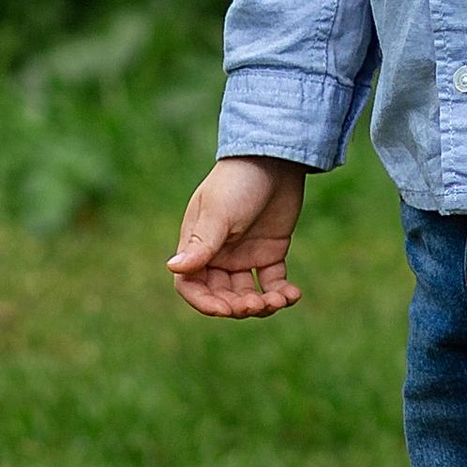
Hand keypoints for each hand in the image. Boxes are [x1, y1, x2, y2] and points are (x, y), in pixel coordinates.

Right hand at [168, 155, 306, 317]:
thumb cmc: (239, 181)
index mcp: (198, 246)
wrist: (276, 157)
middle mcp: (219, 255)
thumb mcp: (219, 213)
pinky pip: (272, 282)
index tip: (225, 309)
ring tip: (278, 300)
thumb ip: (201, 244)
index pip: (191, 285)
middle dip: (238, 306)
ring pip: (247, 294)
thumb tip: (173, 268)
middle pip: (221, 295)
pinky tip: (292, 295)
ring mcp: (245, 255)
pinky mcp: (270, 252)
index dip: (205, 303)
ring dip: (261, 304)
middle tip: (257, 304)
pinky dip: (281, 293)